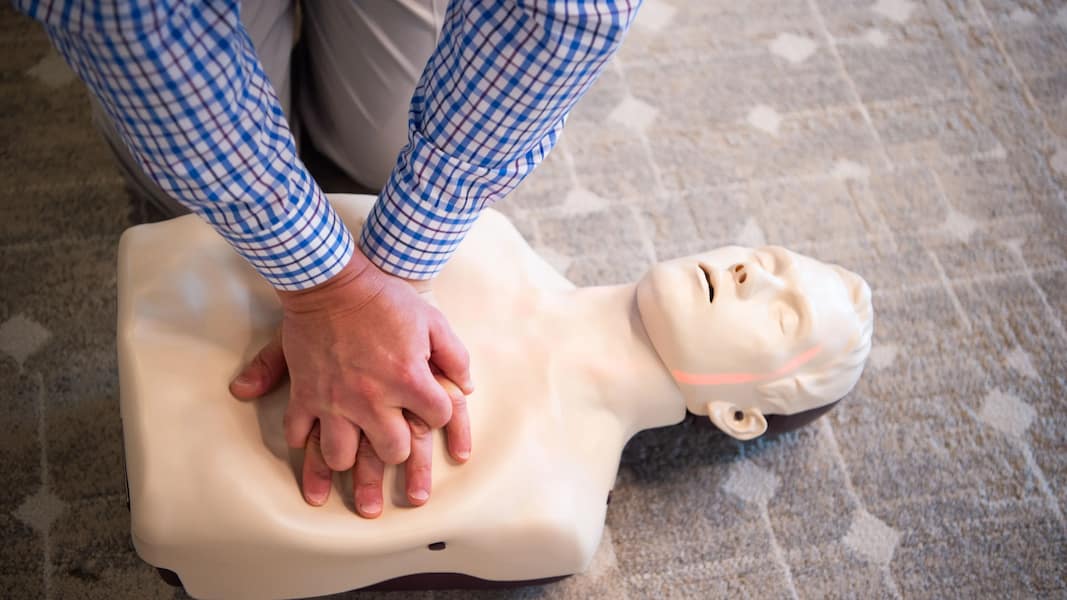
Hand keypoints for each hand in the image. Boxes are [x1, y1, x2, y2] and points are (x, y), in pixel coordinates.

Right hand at [230, 250, 471, 514]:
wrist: (331, 281)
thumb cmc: (385, 299)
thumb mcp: (432, 320)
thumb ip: (455, 356)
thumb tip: (466, 387)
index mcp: (408, 380)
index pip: (438, 418)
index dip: (440, 414)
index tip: (432, 407)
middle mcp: (372, 399)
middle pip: (392, 451)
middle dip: (398, 450)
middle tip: (393, 440)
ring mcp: (335, 400)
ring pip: (341, 456)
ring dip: (349, 457)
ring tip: (354, 448)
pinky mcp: (304, 394)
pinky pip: (298, 433)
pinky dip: (303, 440)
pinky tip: (312, 438)